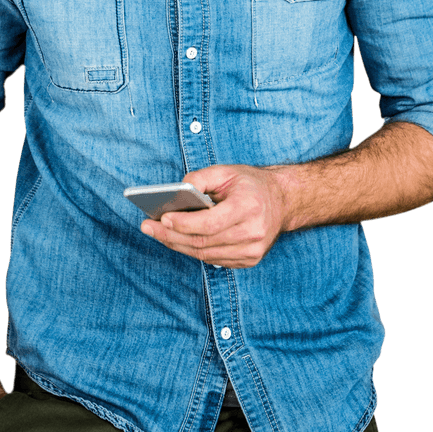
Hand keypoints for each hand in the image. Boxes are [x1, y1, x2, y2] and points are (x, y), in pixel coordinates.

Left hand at [140, 164, 288, 268]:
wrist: (284, 201)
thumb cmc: (251, 184)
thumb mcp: (227, 171)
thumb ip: (200, 178)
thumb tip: (175, 191)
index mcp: (249, 207)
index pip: (210, 223)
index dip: (183, 223)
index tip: (162, 218)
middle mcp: (253, 233)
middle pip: (203, 242)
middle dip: (171, 236)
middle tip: (148, 228)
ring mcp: (252, 251)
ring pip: (205, 254)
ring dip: (178, 245)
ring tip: (157, 233)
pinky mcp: (249, 260)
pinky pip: (214, 259)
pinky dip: (193, 250)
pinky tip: (177, 240)